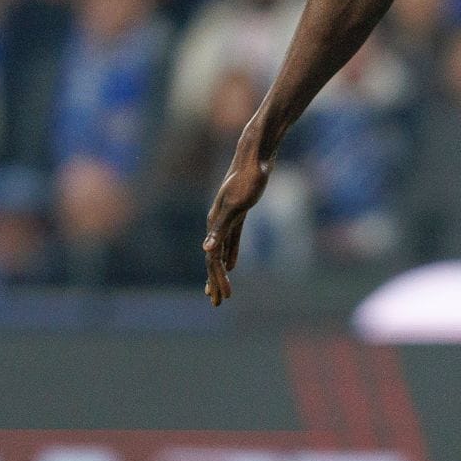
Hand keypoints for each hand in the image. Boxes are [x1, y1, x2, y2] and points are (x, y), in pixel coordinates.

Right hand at [203, 135, 271, 305]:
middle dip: (215, 282)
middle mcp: (216, 222)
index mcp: (215, 223)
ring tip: (221, 290)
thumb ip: (221, 229)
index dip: (216, 280)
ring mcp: (226, 217)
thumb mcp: (237, 206)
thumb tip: (206, 250)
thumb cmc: (248, 179)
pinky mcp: (237, 214)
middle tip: (217, 303)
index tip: (221, 298)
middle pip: (213, 259)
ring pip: (220, 251)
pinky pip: (231, 241)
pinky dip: (231, 254)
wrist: (255, 157)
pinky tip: (233, 265)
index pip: (213, 259)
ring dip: (220, 272)